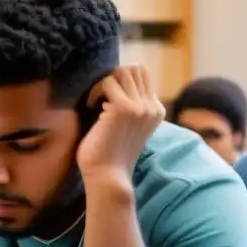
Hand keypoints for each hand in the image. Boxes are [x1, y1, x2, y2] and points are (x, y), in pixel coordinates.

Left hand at [76, 65, 165, 186]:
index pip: (142, 75)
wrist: (107, 177)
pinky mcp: (124, 109)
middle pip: (134, 68)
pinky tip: (91, 109)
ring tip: (95, 104)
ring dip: (103, 84)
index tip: (105, 98)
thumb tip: (111, 81)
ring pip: (122, 72)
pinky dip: (94, 92)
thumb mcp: (125, 126)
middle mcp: (152, 107)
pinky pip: (106, 82)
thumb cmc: (108, 154)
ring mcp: (140, 107)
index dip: (120, 80)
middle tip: (99, 98)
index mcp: (155, 110)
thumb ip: (127, 106)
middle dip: (112, 78)